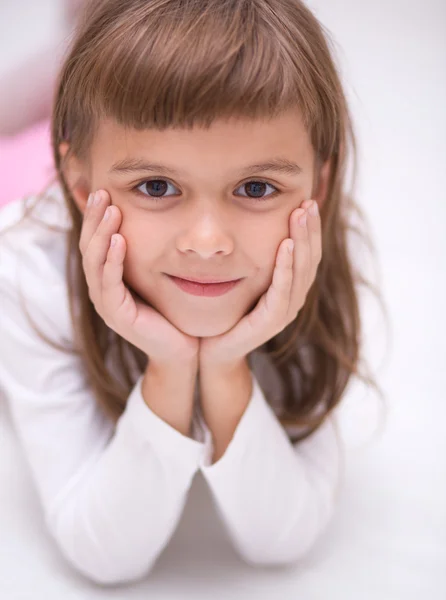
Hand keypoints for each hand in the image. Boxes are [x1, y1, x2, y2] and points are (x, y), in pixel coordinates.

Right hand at [79, 189, 198, 365]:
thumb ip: (150, 253)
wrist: (182, 350)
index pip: (95, 242)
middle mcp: (102, 290)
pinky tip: (119, 240)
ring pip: (95, 263)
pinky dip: (113, 261)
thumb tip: (157, 219)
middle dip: (94, 218)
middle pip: (89, 248)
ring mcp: (107, 304)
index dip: (96, 217)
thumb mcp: (159, 276)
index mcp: (108, 279)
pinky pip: (110, 284)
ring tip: (110, 210)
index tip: (103, 190)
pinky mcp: (117, 316)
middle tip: (101, 192)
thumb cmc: (172, 312)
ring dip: (102, 234)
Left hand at [198, 199, 321, 368]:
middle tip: (309, 201)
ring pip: (301, 272)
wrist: (212, 350)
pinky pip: (282, 291)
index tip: (308, 200)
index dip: (310, 229)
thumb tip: (250, 218)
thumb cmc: (226, 312)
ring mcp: (284, 312)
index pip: (307, 254)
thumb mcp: (242, 278)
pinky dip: (286, 267)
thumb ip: (253, 256)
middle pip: (310, 259)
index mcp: (289, 288)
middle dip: (310, 229)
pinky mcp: (270, 322)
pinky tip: (285, 245)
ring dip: (301, 242)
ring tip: (300, 215)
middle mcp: (292, 299)